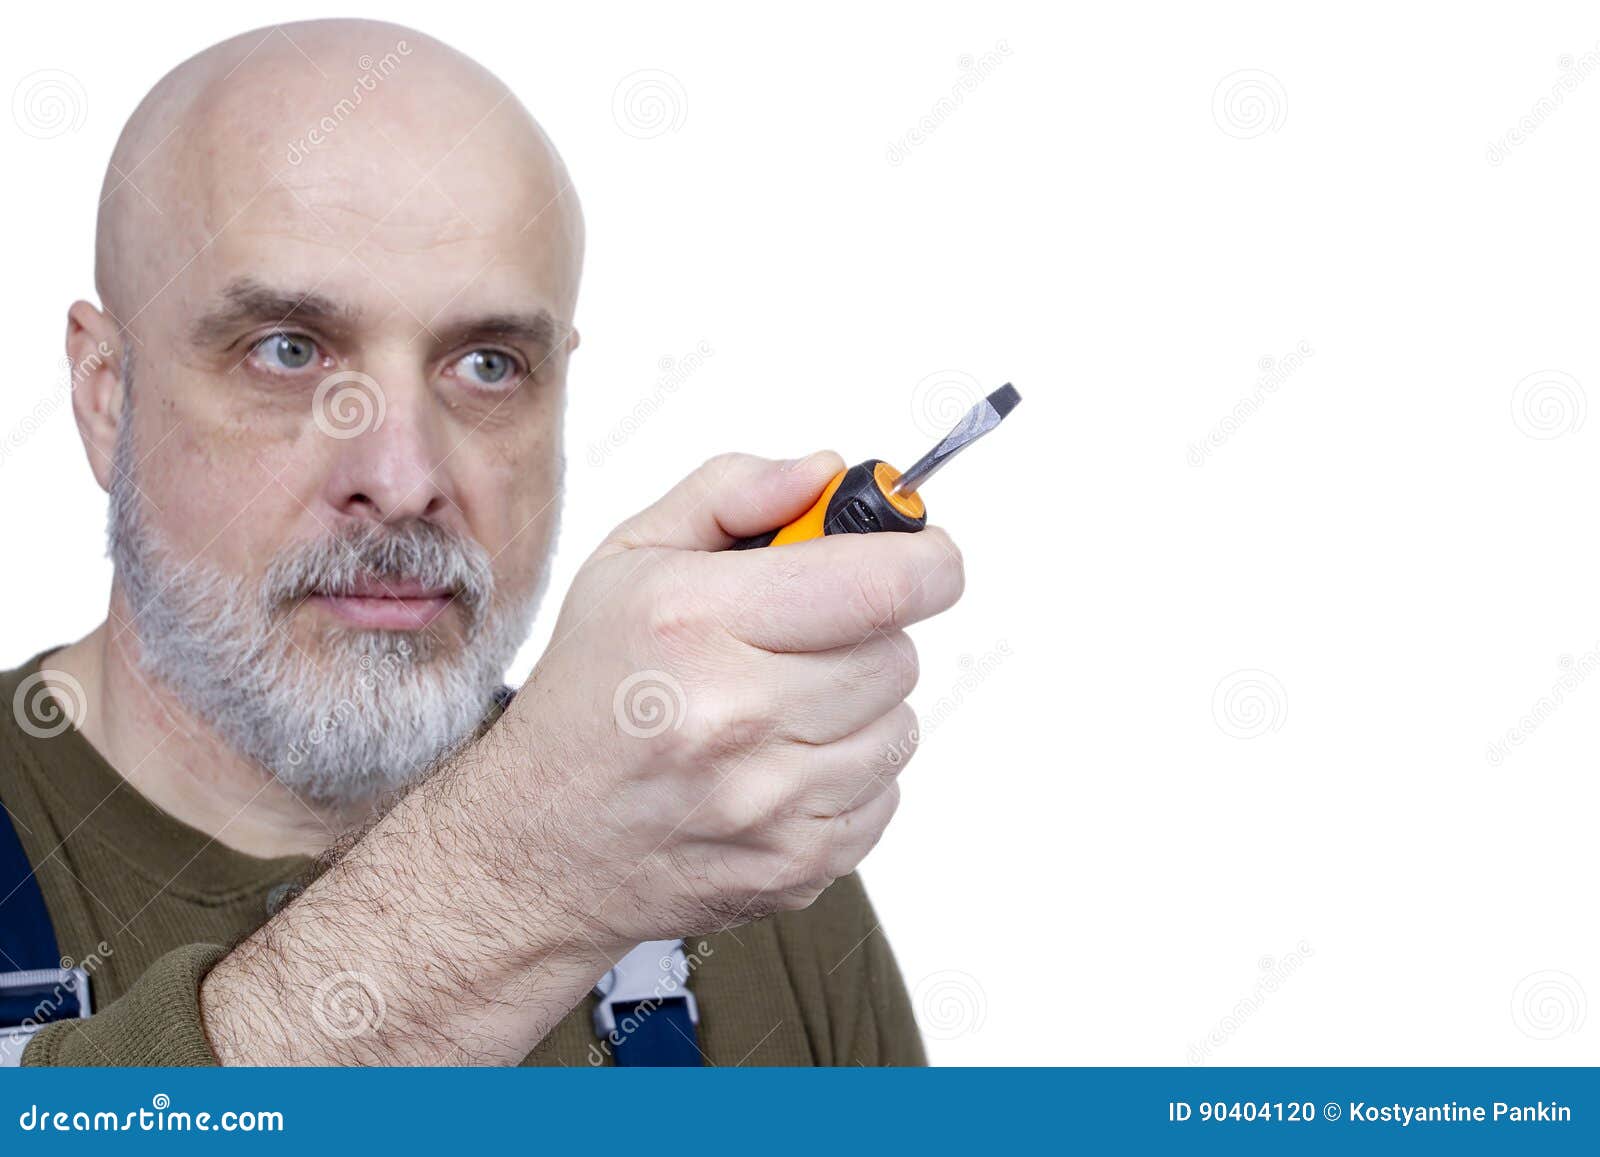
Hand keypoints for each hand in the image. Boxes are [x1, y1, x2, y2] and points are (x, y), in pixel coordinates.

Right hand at [482, 451, 964, 948]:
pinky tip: (779, 767)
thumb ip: (729, 492)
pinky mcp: (799, 863)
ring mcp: (772, 801)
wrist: (538, 845)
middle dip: (866, 634)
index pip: (879, 585)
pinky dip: (848, 775)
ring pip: (900, 726)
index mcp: (693, 621)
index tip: (924, 555)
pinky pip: (886, 794)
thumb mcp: (627, 560)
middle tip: (801, 640)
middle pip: (897, 654)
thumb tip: (826, 472)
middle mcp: (736, 716)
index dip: (926, 560)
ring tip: (780, 708)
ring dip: (860, 708)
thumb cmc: (588, 695)